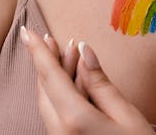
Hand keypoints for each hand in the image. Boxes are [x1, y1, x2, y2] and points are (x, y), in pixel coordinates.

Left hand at [21, 26, 155, 133]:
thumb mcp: (127, 115)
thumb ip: (101, 82)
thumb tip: (84, 49)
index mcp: (75, 119)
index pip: (51, 76)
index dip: (39, 51)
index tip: (27, 31)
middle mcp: (60, 132)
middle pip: (45, 89)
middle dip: (47, 61)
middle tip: (49, 37)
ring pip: (48, 103)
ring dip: (54, 77)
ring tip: (65, 53)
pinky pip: (56, 115)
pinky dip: (62, 94)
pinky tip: (74, 82)